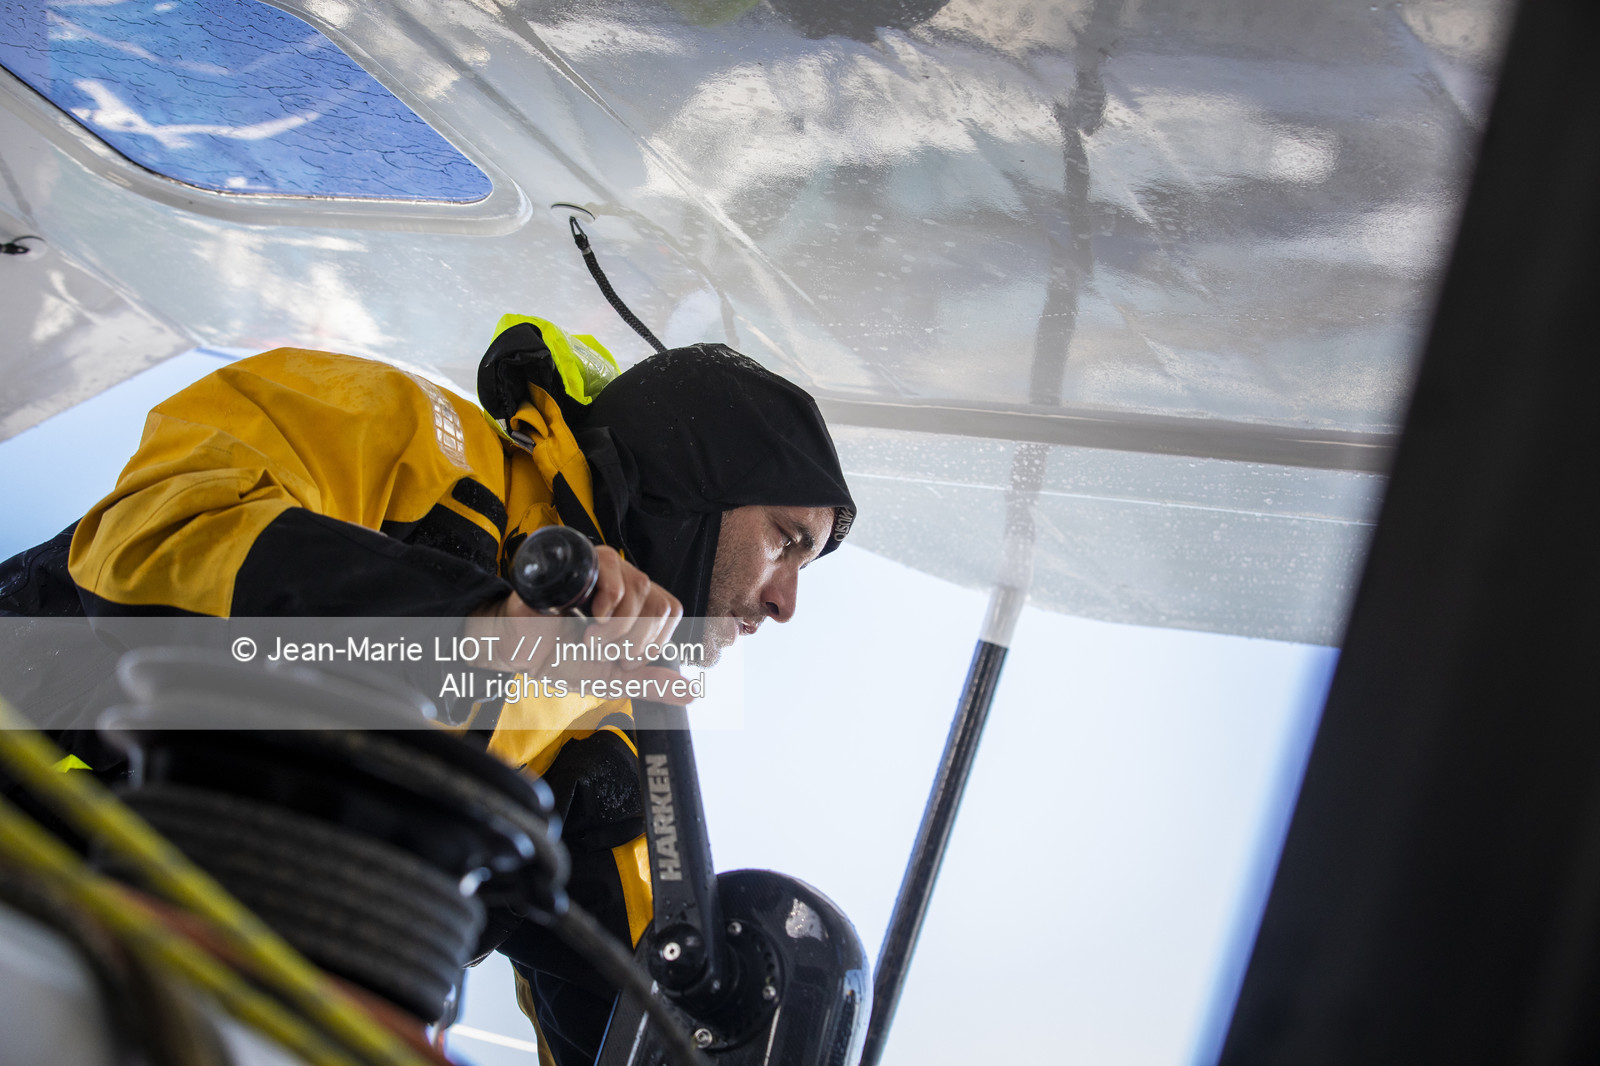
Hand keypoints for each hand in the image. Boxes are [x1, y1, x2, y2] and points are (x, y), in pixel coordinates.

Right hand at [465, 546, 690, 702]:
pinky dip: (609, 600)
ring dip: (618, 627)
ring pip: (641, 587)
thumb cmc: (559, 658)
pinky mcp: (579, 562)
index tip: (624, 660)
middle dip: (636, 641)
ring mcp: (602, 570)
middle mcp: (623, 583)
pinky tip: (592, 617)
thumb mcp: (611, 679)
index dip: (654, 642)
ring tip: (590, 639)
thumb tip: (691, 694)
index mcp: (635, 605)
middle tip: (606, 653)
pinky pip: (612, 568)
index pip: (671, 611)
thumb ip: (650, 684)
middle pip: (660, 603)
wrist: (517, 651)